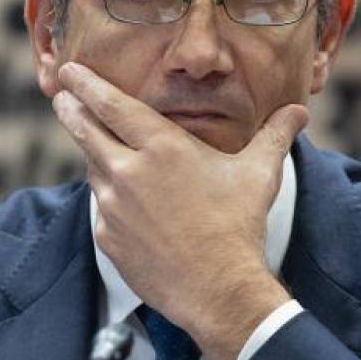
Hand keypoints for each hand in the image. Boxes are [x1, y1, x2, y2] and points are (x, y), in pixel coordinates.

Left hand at [52, 62, 306, 359]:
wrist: (218, 289)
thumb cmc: (238, 226)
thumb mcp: (259, 173)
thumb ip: (275, 135)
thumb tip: (299, 110)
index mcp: (161, 146)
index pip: (111, 104)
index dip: (87, 84)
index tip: (70, 70)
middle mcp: (128, 172)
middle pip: (86, 131)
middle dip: (71, 108)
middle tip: (61, 95)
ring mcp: (113, 207)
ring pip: (93, 170)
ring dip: (94, 156)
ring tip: (96, 148)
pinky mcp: (108, 238)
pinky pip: (102, 209)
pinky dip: (108, 200)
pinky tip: (122, 202)